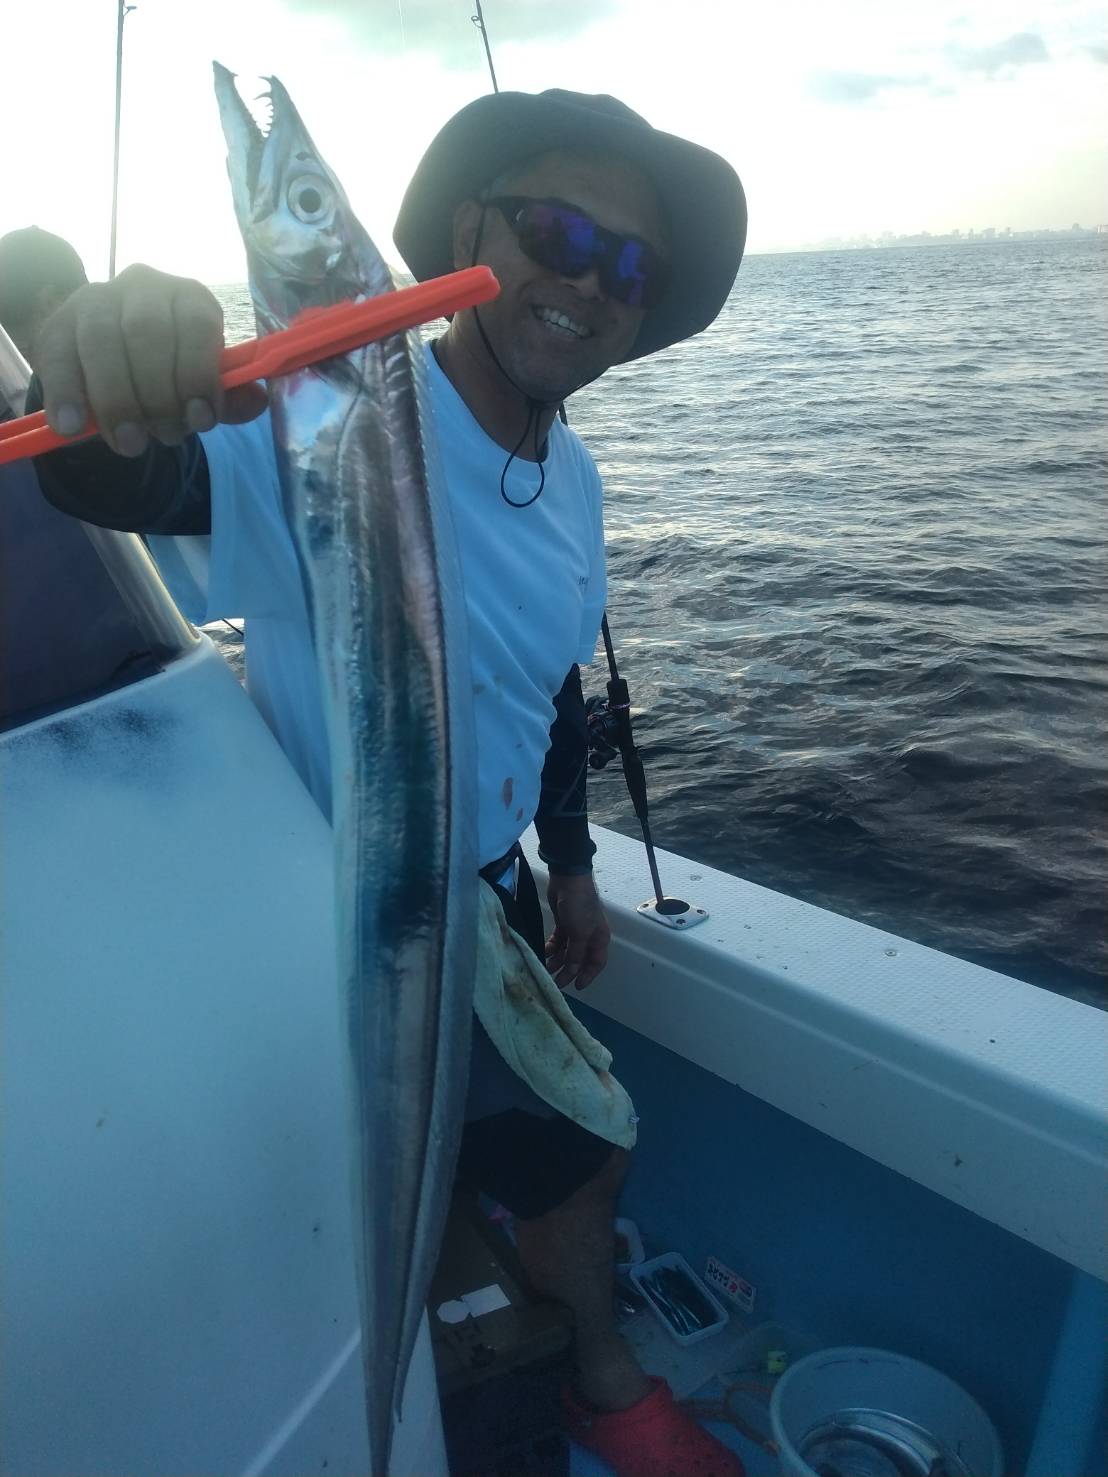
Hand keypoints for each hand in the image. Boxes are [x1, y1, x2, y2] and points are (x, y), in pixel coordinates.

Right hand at [36, 263, 266, 457]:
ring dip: (116, 400)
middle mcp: (143, 287)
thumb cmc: (171, 373)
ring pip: (101, 342)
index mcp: (189, 297)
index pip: (196, 325)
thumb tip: (256, 400)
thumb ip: (229, 397)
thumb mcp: (202, 384)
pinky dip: (65, 393)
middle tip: (165, 439)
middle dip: (157, 395)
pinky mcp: (57, 324)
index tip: (199, 422)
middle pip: (146, 333)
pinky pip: (57, 355)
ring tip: (129, 444)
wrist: (116, 362)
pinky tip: (72, 427)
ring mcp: (96, 300)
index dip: (198, 375)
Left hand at [545, 874, 610, 990]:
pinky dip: (551, 949)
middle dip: (568, 971)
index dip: (587, 976)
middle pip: (580, 960)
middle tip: (555, 983)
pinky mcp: (563, 923)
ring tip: (545, 969)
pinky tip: (543, 953)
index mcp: (600, 939)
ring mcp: (575, 930)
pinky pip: (558, 942)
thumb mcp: (580, 933)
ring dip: (557, 961)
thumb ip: (576, 955)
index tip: (576, 987)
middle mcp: (589, 936)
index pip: (596, 963)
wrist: (568, 879)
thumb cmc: (580, 907)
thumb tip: (572, 973)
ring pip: (567, 952)